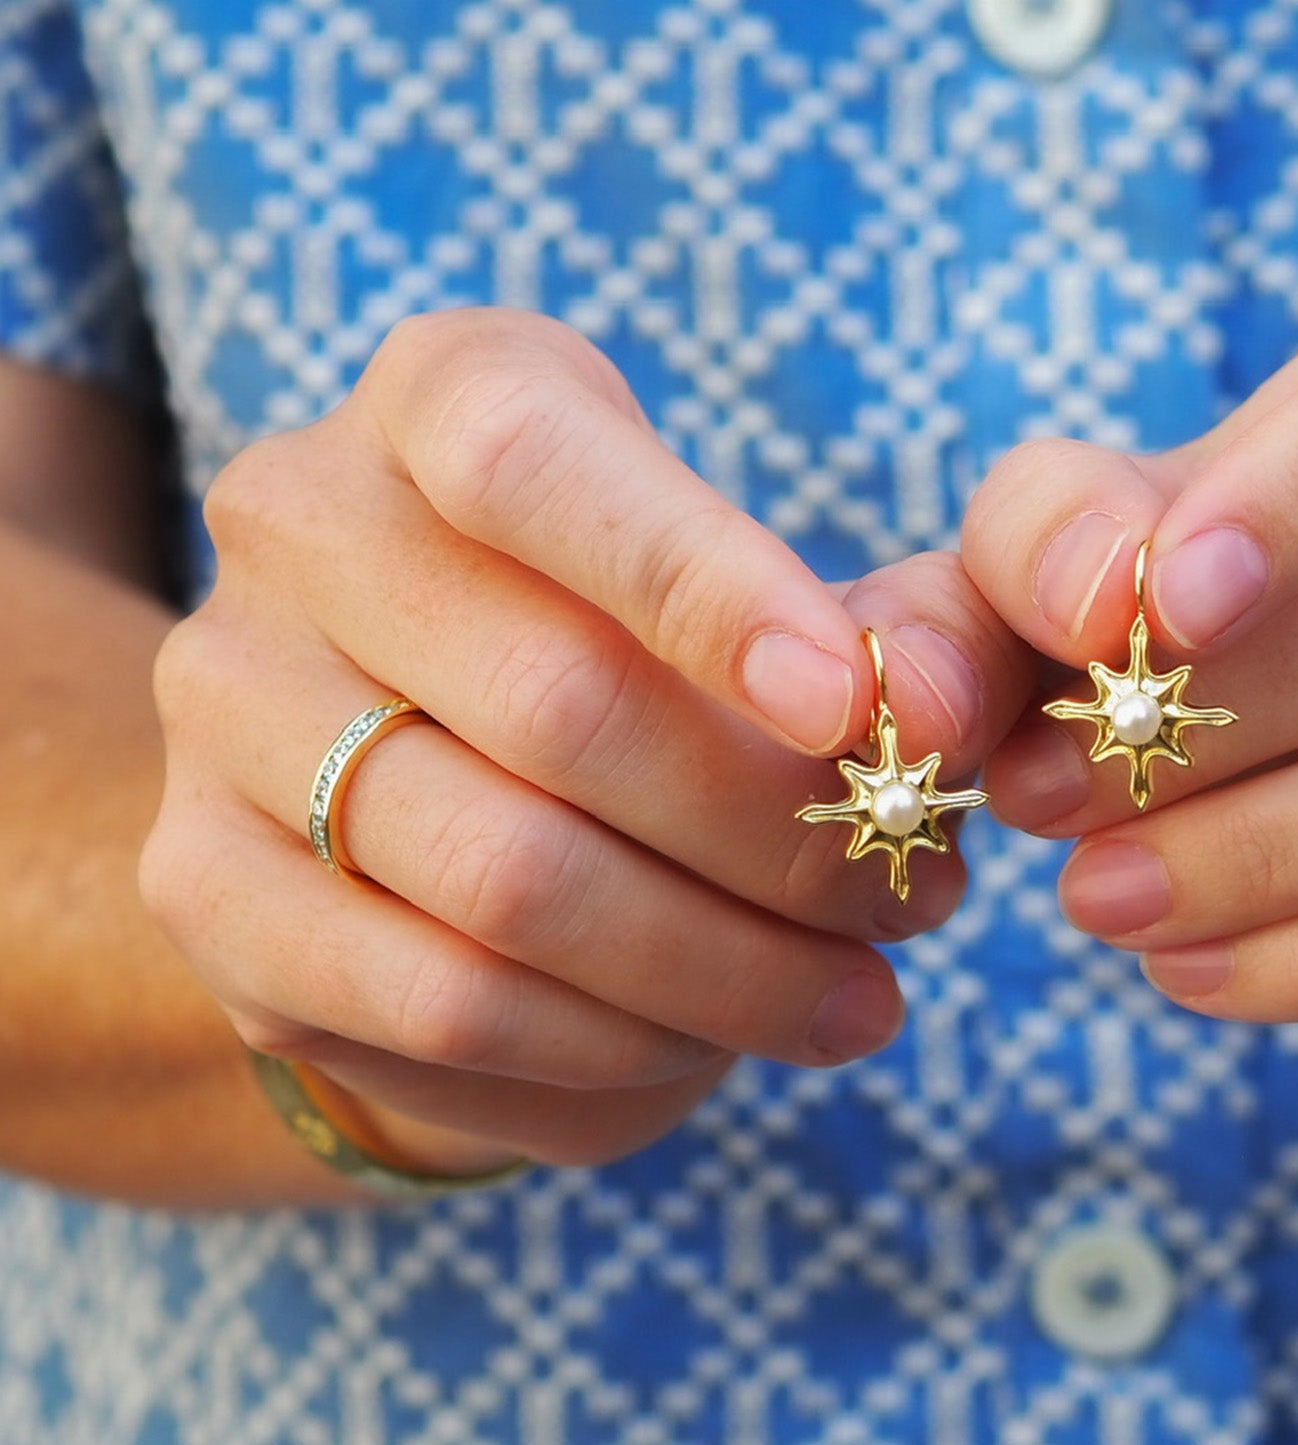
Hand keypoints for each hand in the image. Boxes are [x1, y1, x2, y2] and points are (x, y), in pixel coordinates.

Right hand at [143, 310, 1033, 1168]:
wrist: (432, 755)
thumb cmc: (670, 649)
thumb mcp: (797, 590)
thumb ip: (912, 626)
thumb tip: (943, 710)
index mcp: (440, 395)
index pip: (535, 462)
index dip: (703, 586)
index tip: (857, 710)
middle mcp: (298, 523)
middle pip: (554, 702)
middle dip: (782, 833)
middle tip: (921, 894)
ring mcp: (226, 707)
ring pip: (505, 880)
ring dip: (724, 967)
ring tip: (860, 992)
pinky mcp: (208, 888)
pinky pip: (440, 1004)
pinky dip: (616, 1048)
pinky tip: (722, 1043)